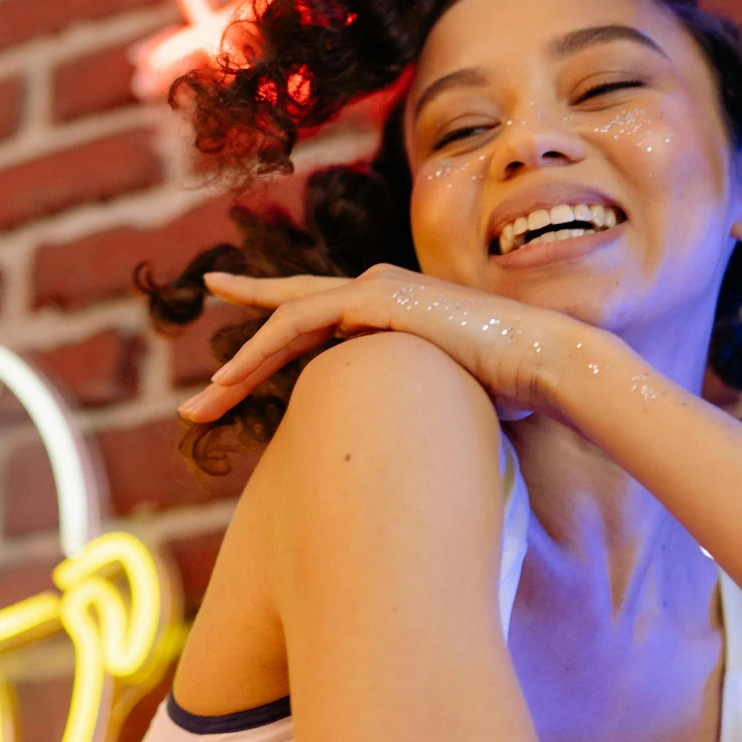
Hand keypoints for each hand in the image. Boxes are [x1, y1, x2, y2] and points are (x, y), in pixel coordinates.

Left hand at [177, 264, 604, 424]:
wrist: (543, 363)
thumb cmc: (506, 390)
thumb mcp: (441, 399)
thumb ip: (408, 408)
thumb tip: (398, 452)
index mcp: (388, 312)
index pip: (316, 319)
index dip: (268, 331)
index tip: (228, 350)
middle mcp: (374, 292)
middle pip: (287, 316)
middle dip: (238, 353)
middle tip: (198, 396)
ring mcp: (373, 289)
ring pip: (284, 321)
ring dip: (240, 366)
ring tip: (204, 405)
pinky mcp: (374, 297)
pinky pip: (299, 322)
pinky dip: (262, 349)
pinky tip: (233, 378)